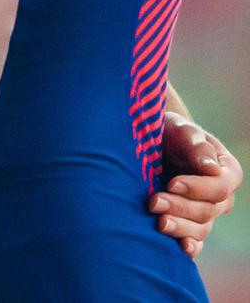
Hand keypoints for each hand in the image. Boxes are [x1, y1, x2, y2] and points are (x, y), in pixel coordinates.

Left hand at [152, 112, 240, 256]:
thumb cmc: (170, 132)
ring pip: (200, 228)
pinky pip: (195, 241)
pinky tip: (179, 248)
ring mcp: (206, 212)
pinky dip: (188, 247)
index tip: (171, 183)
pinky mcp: (190, 224)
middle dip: (179, 207)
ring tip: (158, 222)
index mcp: (227, 171)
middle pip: (207, 209)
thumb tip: (212, 169)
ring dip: (179, 228)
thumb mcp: (182, 131)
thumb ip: (197, 147)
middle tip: (152, 201)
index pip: (219, 186)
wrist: (152, 142)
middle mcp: (221, 196)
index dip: (197, 188)